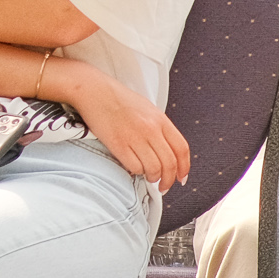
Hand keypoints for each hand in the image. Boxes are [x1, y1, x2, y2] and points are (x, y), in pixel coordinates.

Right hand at [61, 65, 190, 192]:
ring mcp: (135, 137)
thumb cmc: (118, 99)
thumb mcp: (147, 109)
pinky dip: (136, 172)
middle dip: (169, 180)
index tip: (181, 178)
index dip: (184, 168)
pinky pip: (134, 167)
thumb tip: (167, 151)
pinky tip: (134, 168)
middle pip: (169, 163)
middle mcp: (151, 129)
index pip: (181, 149)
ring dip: (152, 177)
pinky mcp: (118, 144)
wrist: (94, 91)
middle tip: (164, 186)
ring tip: (148, 177)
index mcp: (160, 119)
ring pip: (153, 168)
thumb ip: (159, 128)